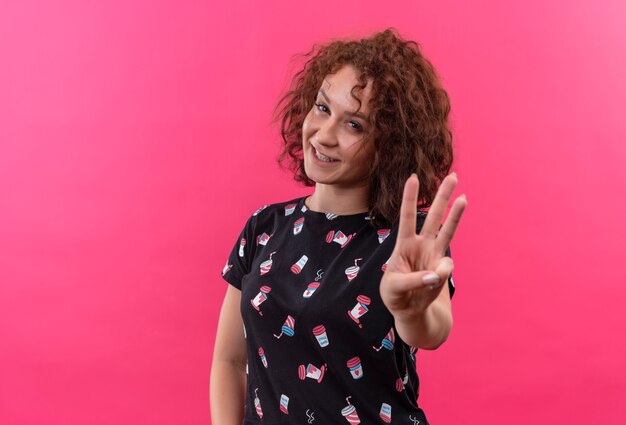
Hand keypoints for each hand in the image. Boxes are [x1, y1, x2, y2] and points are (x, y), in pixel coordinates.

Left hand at [380, 172, 466, 319]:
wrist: (409, 309)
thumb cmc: (395, 295)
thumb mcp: (394, 288)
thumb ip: (414, 280)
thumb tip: (437, 273)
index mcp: (403, 244)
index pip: (407, 217)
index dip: (410, 198)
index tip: (413, 178)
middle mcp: (421, 244)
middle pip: (433, 216)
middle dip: (443, 196)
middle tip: (453, 176)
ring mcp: (434, 254)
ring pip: (447, 230)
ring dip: (456, 214)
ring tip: (464, 198)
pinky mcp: (443, 268)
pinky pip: (447, 266)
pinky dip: (441, 274)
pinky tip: (430, 282)